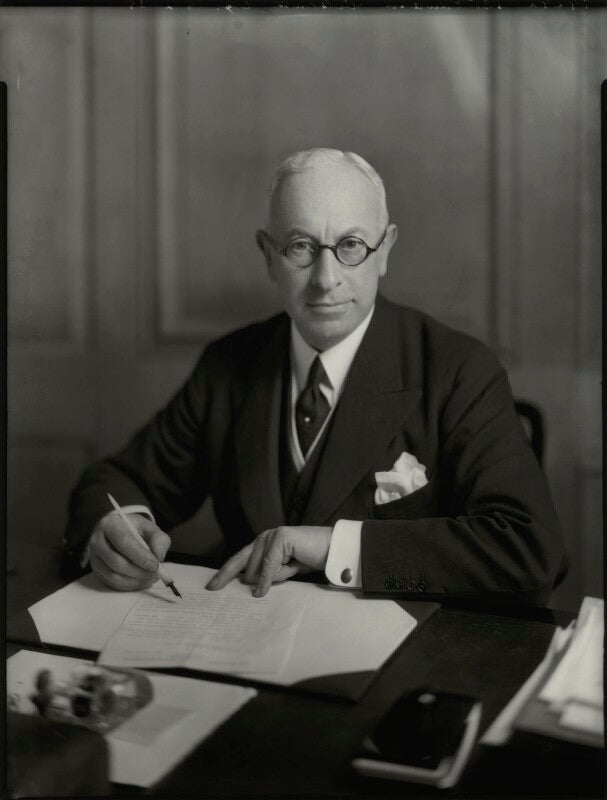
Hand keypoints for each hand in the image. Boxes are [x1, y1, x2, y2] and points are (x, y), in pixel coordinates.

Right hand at [88, 513, 170, 590]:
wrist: (122, 533)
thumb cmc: (136, 530)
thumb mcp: (150, 528)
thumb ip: (159, 540)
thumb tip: (158, 557)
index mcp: (110, 525)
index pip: (123, 541)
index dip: (139, 556)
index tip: (155, 564)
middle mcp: (97, 541)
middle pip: (116, 562)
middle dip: (139, 571)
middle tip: (155, 573)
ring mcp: (95, 558)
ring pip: (113, 576)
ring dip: (135, 581)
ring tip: (150, 577)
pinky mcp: (97, 571)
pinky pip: (112, 584)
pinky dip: (130, 586)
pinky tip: (141, 581)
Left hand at [207, 526, 331, 597]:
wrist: (331, 549)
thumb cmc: (309, 559)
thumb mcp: (284, 570)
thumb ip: (267, 573)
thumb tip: (249, 583)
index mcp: (262, 544)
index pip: (239, 559)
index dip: (225, 573)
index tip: (212, 586)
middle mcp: (263, 537)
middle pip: (244, 565)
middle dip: (250, 578)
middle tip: (234, 583)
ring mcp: (271, 535)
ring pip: (258, 569)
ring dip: (276, 576)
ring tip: (295, 564)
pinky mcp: (280, 538)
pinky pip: (268, 566)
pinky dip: (267, 579)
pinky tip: (262, 591)